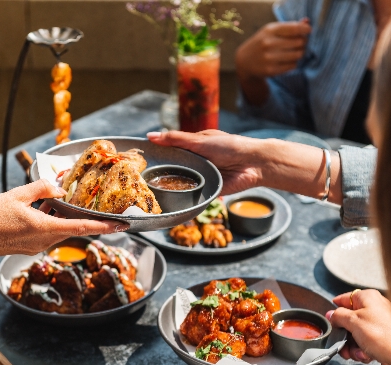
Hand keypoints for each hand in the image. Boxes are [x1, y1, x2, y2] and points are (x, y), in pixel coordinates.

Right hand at [0, 179, 127, 257]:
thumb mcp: (16, 195)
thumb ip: (41, 188)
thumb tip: (58, 187)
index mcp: (44, 228)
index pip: (82, 227)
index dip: (103, 226)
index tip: (120, 226)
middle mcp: (43, 240)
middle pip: (72, 228)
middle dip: (86, 219)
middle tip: (101, 210)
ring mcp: (34, 245)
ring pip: (58, 229)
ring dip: (63, 216)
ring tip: (62, 199)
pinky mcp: (26, 246)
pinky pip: (46, 232)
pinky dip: (50, 220)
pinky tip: (42, 207)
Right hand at [147, 130, 261, 194]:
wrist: (252, 164)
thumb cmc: (228, 146)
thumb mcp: (199, 140)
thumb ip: (175, 139)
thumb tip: (150, 135)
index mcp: (192, 147)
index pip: (170, 151)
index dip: (156, 155)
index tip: (138, 160)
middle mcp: (195, 162)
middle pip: (173, 168)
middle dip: (160, 174)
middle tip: (140, 180)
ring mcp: (200, 177)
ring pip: (180, 183)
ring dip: (171, 187)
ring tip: (150, 192)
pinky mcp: (206, 191)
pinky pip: (191, 196)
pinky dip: (183, 198)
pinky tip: (168, 202)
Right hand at [235, 19, 310, 80]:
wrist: (245, 61)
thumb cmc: (262, 42)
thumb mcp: (272, 31)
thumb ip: (289, 26)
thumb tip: (307, 22)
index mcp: (269, 31)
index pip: (294, 28)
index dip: (305, 29)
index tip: (308, 31)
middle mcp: (268, 43)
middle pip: (299, 42)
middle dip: (303, 42)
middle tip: (300, 43)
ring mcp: (269, 58)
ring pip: (297, 55)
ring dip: (299, 53)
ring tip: (295, 52)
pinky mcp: (271, 70)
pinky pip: (292, 66)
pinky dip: (293, 63)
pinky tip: (287, 61)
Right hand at [326, 289, 390, 364]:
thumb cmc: (384, 336)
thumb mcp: (353, 321)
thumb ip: (338, 316)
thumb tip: (331, 315)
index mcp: (368, 298)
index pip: (344, 299)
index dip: (335, 311)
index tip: (331, 322)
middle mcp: (374, 308)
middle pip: (348, 320)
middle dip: (344, 335)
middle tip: (342, 343)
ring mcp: (379, 323)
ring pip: (355, 334)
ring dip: (351, 345)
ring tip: (357, 352)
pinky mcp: (382, 338)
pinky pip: (364, 342)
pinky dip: (362, 350)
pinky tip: (365, 355)